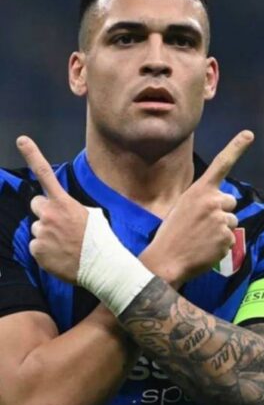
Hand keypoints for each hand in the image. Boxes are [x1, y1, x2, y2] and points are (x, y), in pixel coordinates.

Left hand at [17, 136, 88, 282]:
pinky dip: (45, 251)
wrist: (101, 265)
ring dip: (46, 234)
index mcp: (64, 203)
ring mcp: (40, 232)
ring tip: (64, 244)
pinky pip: (36, 246)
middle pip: (36, 204)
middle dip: (44, 211)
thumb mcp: (92, 216)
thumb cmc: (99, 240)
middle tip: (60, 225)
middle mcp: (48, 214)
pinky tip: (60, 255)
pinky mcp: (36, 249)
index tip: (21, 139)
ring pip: (36, 228)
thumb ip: (71, 209)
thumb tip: (61, 212)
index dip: (32, 155)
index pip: (46, 174)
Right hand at [139, 130, 253, 286]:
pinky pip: (230, 238)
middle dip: (222, 211)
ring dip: (221, 228)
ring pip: (232, 221)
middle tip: (203, 224)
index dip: (236, 147)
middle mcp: (213, 201)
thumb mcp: (183, 206)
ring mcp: (222, 219)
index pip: (221, 164)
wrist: (166, 259)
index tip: (249, 134)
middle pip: (230, 202)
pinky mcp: (227, 238)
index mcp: (199, 190)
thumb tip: (222, 205)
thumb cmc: (172, 233)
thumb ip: (203, 200)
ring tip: (202, 238)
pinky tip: (206, 248)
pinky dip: (221, 244)